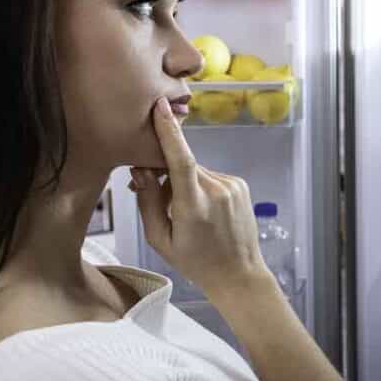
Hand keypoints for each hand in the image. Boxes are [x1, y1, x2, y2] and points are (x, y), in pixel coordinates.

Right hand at [129, 96, 269, 295]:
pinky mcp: (240, 185)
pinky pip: (211, 177)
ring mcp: (232, 186)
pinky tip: (204, 212)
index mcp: (194, 206)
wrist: (238, 273)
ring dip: (185, 183)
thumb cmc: (195, 261)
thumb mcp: (160, 239)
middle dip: (165, 175)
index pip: (180, 160)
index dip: (169, 131)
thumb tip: (140, 170)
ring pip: (196, 171)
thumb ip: (147, 202)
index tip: (160, 107)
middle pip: (182, 166)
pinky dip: (201, 186)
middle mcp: (216, 190)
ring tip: (187, 215)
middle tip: (159, 201)